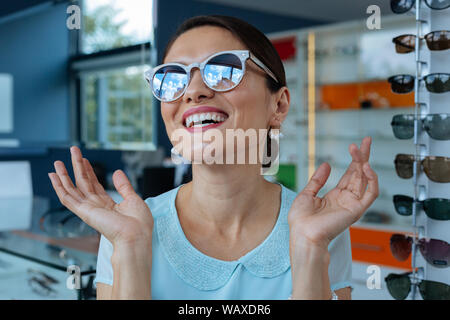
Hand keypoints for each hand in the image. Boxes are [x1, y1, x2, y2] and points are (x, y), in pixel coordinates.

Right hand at [48, 146, 153, 245]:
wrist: (136, 236)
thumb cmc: (138, 224)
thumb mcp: (133, 199)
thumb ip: (123, 186)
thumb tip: (117, 172)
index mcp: (109, 205)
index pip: (95, 185)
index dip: (89, 171)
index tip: (85, 159)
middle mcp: (97, 207)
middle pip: (83, 183)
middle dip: (77, 166)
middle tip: (73, 151)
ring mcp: (89, 209)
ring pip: (72, 189)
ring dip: (64, 175)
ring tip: (57, 162)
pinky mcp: (84, 212)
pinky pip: (67, 198)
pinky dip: (59, 187)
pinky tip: (53, 177)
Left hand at [288, 136, 378, 250]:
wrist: (303, 234)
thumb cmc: (301, 220)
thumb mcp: (307, 194)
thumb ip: (318, 179)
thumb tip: (327, 164)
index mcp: (335, 196)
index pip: (349, 174)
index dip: (354, 160)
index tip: (355, 146)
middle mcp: (346, 199)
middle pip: (359, 174)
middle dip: (363, 156)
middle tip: (366, 141)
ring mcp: (352, 204)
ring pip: (365, 180)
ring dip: (364, 163)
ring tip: (360, 149)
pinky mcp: (356, 210)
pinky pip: (370, 193)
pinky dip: (371, 180)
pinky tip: (366, 167)